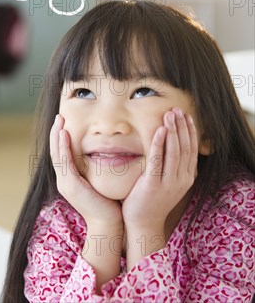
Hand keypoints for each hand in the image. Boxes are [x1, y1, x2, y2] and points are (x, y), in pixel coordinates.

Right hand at [50, 114, 122, 228]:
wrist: (109, 224)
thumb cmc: (108, 203)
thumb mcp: (98, 182)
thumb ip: (95, 168)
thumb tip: (103, 153)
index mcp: (68, 180)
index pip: (60, 155)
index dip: (59, 138)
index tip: (62, 123)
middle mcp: (63, 181)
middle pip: (55, 152)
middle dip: (55, 133)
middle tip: (58, 117)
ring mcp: (65, 183)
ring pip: (57, 155)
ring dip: (57, 136)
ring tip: (59, 121)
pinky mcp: (71, 185)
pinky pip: (64, 162)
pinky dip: (63, 147)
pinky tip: (64, 135)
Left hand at [121, 107, 197, 232]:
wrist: (142, 224)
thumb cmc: (151, 200)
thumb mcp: (168, 182)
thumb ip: (172, 166)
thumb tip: (172, 145)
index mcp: (186, 178)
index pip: (191, 150)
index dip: (190, 132)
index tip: (186, 116)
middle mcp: (181, 180)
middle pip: (184, 148)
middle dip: (181, 127)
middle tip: (177, 110)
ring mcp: (168, 183)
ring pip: (174, 151)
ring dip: (173, 131)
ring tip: (169, 115)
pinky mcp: (153, 184)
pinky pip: (158, 160)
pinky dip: (160, 143)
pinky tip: (160, 130)